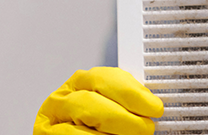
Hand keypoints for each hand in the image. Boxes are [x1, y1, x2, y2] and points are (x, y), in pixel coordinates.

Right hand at [34, 67, 163, 134]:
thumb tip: (152, 106)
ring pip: (82, 122)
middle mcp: (63, 98)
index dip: (133, 92)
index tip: (154, 107)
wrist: (84, 134)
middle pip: (93, 101)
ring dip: (113, 132)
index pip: (106, 78)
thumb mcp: (110, 105)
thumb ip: (125, 103)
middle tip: (146, 128)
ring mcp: (53, 120)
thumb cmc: (98, 124)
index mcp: (81, 82)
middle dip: (125, 117)